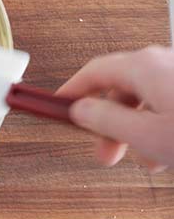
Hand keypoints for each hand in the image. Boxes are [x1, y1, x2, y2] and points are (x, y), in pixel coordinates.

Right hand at [57, 46, 173, 171]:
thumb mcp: (145, 133)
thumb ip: (106, 120)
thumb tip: (81, 111)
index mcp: (143, 66)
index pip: (92, 72)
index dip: (71, 91)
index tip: (57, 106)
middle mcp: (162, 62)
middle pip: (120, 88)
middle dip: (108, 122)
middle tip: (102, 148)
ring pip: (145, 99)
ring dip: (137, 128)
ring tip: (145, 156)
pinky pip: (167, 101)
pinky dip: (159, 123)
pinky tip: (166, 148)